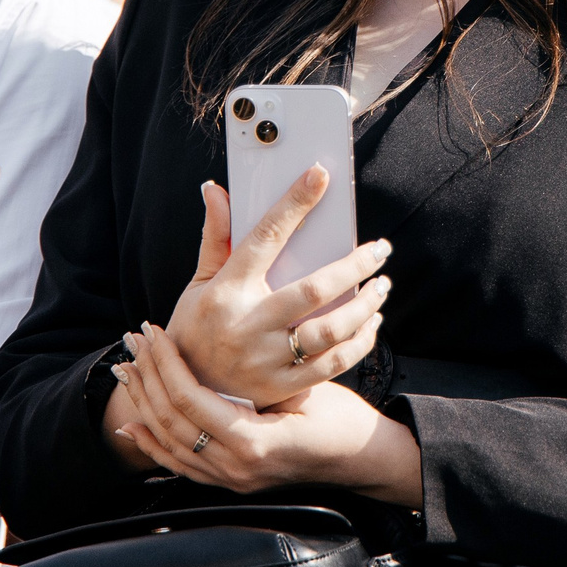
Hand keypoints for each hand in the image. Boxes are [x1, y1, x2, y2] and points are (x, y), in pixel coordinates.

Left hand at [109, 321, 423, 505]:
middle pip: (170, 421)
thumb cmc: (341, 418)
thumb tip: (220, 337)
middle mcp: (235, 469)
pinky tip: (132, 425)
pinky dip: (152, 443)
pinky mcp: (230, 482)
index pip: (189, 400)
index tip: (154, 332)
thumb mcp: (305, 388)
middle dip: (146, 378)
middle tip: (132, 343)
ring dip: (144, 404)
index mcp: (253, 443)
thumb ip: (260, 374)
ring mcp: (231, 481)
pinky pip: (180, 466)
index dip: (166, 363)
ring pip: (169, 444)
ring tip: (128, 371)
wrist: (362, 459)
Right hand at [162, 173, 392, 406]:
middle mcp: (247, 325)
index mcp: (226, 290)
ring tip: (382, 286)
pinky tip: (370, 324)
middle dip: (355, 266)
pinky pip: (332, 365)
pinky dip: (359, 343)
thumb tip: (215, 189)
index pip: (265, 237)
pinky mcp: (280, 388)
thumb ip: (216, 236)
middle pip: (314, 290)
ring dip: (365, 305)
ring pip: (330, 330)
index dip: (294, 204)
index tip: (320, 176)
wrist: (184, 390)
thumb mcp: (199, 281)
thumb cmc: (196, 326)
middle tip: (380, 249)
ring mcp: (265, 361)